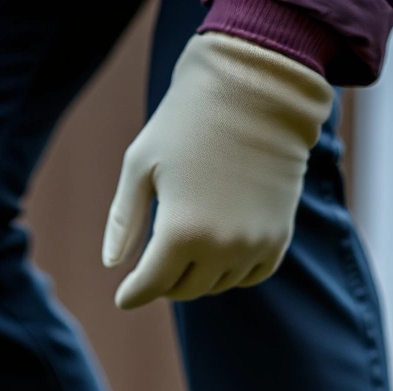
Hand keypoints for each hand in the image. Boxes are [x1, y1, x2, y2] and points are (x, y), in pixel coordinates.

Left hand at [103, 33, 333, 308]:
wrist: (256, 92)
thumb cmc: (187, 122)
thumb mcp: (139, 166)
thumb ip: (124, 221)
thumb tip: (112, 265)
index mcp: (181, 232)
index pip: (150, 285)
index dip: (132, 294)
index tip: (123, 296)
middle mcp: (221, 246)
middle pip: (184, 290)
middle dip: (163, 284)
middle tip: (152, 268)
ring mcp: (254, 243)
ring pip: (217, 285)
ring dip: (197, 276)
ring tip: (185, 251)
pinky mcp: (279, 235)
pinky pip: (252, 275)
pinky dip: (232, 271)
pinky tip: (218, 253)